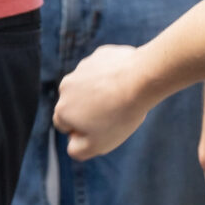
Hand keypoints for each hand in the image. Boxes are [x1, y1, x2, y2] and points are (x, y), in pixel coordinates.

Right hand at [55, 44, 155, 160]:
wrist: (141, 80)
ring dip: (101, 91)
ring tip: (122, 97)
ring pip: (90, 84)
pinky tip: (127, 82)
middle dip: (90, 109)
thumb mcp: (97, 145)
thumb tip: (72, 142)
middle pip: (76, 103)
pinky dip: (112, 75)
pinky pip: (104, 69)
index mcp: (62, 109)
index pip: (64, 125)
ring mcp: (83, 67)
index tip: (102, 127)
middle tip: (114, 113)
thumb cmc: (120, 114)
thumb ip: (77, 150)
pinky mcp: (100, 54)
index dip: (82, 130)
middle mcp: (67, 86)